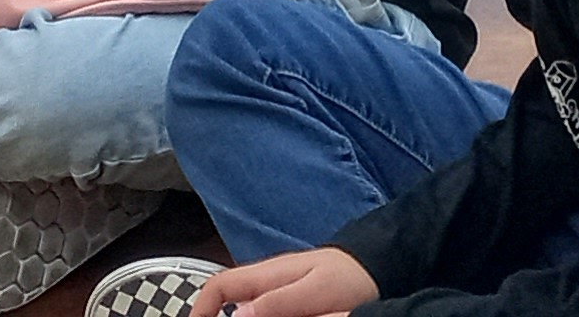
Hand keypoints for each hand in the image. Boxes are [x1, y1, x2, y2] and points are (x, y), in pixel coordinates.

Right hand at [195, 247, 378, 315]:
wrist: (377, 268)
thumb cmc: (350, 277)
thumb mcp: (315, 291)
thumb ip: (278, 301)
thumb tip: (235, 315)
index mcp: (268, 274)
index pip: (220, 285)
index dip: (201, 308)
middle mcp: (268, 281)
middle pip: (227, 301)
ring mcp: (279, 291)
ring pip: (244, 308)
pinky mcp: (291, 302)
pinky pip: (264, 310)